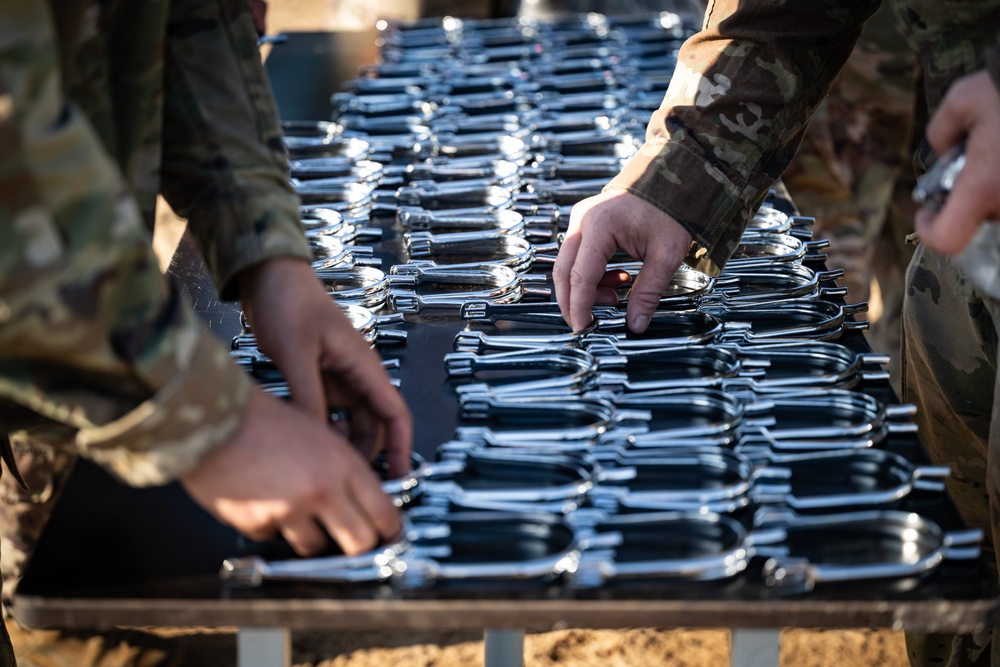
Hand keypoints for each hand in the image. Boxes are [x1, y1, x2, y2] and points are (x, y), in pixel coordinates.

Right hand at [180, 388, 400, 555]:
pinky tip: (265, 500)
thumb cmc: (261, 417)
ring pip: (316, 547)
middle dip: (360, 547)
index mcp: (341, 463)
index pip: (384, 511)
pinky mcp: (258, 524)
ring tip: (298, 509)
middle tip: (355, 543)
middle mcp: (320, 490)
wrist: (213, 418)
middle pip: (360, 542)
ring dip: (311, 535)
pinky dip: (273, 526)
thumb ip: (342, 467)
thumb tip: (363, 496)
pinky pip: (275, 538)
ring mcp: (289, 510)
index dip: (392, 530)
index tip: (390, 535)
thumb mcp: (318, 432)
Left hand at [238, 258, 411, 477]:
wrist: (266, 277)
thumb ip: (307, 396)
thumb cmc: (288, 302)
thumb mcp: (296, 353)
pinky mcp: (317, 379)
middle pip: (373, 425)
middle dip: (367, 455)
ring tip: (326, 469)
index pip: (395, 413)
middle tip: (352, 483)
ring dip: (342, 445)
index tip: (400, 474)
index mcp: (362, 364)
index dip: (401, 446)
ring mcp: (336, 378)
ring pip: (349, 423)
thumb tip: (315, 439)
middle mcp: (355, 374)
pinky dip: (321, 432)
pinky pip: (326, 414)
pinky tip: (306, 445)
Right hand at [553, 189, 692, 333]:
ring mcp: (581, 219)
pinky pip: (579, 256)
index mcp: (599, 226)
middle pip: (563, 272)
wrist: (673, 180)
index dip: (578, 307)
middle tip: (588, 322)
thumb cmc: (671, 208)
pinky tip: (617, 279)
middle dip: (573, 302)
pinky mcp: (586, 223)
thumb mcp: (665, 255)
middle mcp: (582, 220)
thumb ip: (648, 292)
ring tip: (616, 296)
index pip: (579, 277)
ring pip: (569, 265)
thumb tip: (636, 323)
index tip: (582, 327)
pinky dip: (592, 275)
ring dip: (587, 288)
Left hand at [915, 70, 999, 253]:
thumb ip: (941, 132)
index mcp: (984, 186)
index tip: (926, 210)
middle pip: (981, 214)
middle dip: (970, 191)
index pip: (948, 238)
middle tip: (974, 157)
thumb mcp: (962, 100)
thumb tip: (947, 150)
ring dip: (996, 183)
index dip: (929, 229)